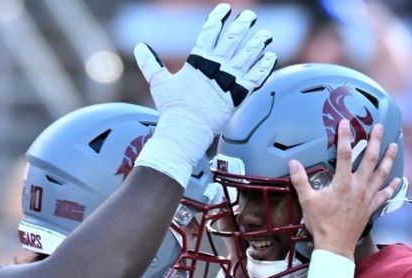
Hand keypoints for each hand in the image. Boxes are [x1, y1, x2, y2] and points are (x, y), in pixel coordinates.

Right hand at [132, 4, 276, 185]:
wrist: (184, 131)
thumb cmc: (172, 109)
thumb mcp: (159, 82)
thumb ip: (151, 63)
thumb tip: (140, 47)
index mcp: (197, 62)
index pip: (208, 33)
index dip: (218, 19)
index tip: (225, 9)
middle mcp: (214, 69)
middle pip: (231, 40)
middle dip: (242, 26)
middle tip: (250, 16)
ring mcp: (227, 82)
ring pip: (246, 57)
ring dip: (257, 44)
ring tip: (266, 34)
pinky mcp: (237, 97)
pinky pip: (254, 79)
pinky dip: (263, 67)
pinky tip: (271, 57)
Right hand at [289, 121, 401, 256]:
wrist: (336, 246)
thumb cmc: (321, 224)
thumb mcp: (307, 201)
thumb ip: (301, 181)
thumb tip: (293, 163)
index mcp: (342, 183)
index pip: (344, 154)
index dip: (344, 137)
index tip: (345, 123)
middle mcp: (358, 187)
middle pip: (369, 159)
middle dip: (375, 141)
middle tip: (379, 127)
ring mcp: (367, 197)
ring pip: (381, 174)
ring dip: (388, 159)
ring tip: (394, 146)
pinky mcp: (371, 208)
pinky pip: (385, 195)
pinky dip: (392, 186)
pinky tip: (397, 179)